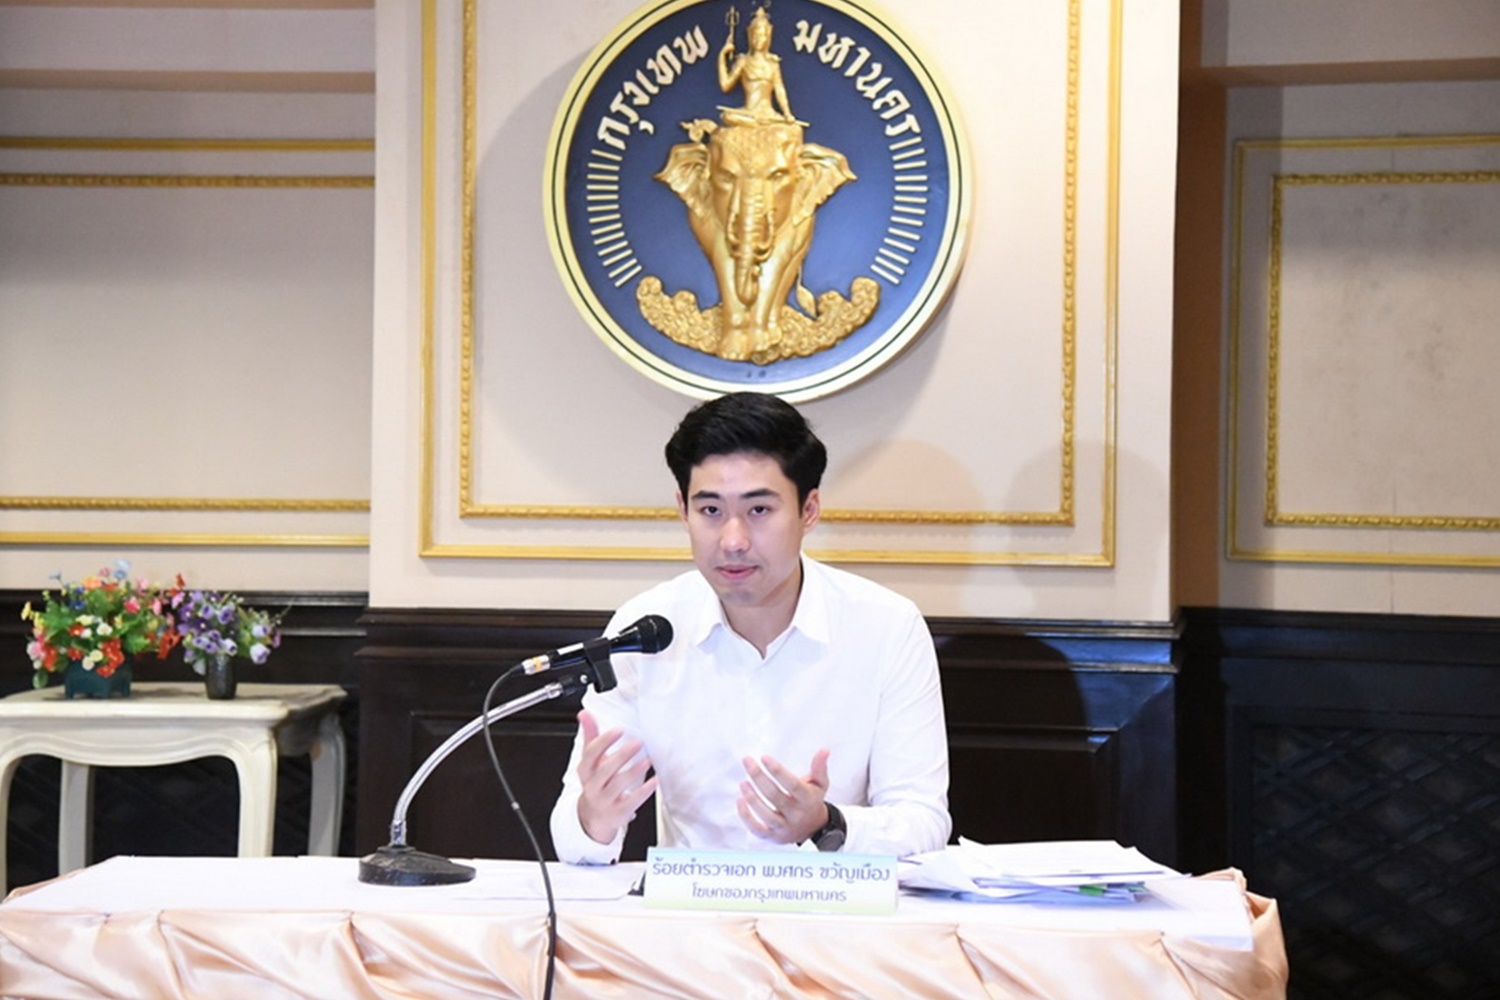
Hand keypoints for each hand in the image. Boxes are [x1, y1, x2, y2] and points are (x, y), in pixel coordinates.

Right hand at [574, 711, 656, 844]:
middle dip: (621, 756)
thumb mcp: (590, 761)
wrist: (594, 816)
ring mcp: (605, 800)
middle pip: (605, 770)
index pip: (590, 754)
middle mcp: (593, 785)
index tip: (618, 730)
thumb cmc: (596, 782)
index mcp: (585, 770)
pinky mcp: (618, 812)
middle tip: (637, 743)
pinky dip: (644, 791)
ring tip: (648, 760)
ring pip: (618, 785)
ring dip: (634, 772)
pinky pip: (631, 801)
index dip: (603, 742)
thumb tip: (584, 713)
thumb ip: (590, 736)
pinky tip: (654, 781)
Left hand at [736, 748, 830, 843]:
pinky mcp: (773, 836)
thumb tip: (824, 750)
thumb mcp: (820, 784)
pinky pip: (758, 829)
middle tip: (747, 761)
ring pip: (766, 814)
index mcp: (807, 799)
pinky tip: (740, 801)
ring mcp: (784, 827)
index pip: (792, 784)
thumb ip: (819, 767)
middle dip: (759, 777)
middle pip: (775, 796)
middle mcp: (796, 814)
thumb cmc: (812, 800)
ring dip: (752, 798)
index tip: (764, 758)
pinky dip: (747, 817)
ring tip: (743, 782)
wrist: (813, 828)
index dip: (778, 771)